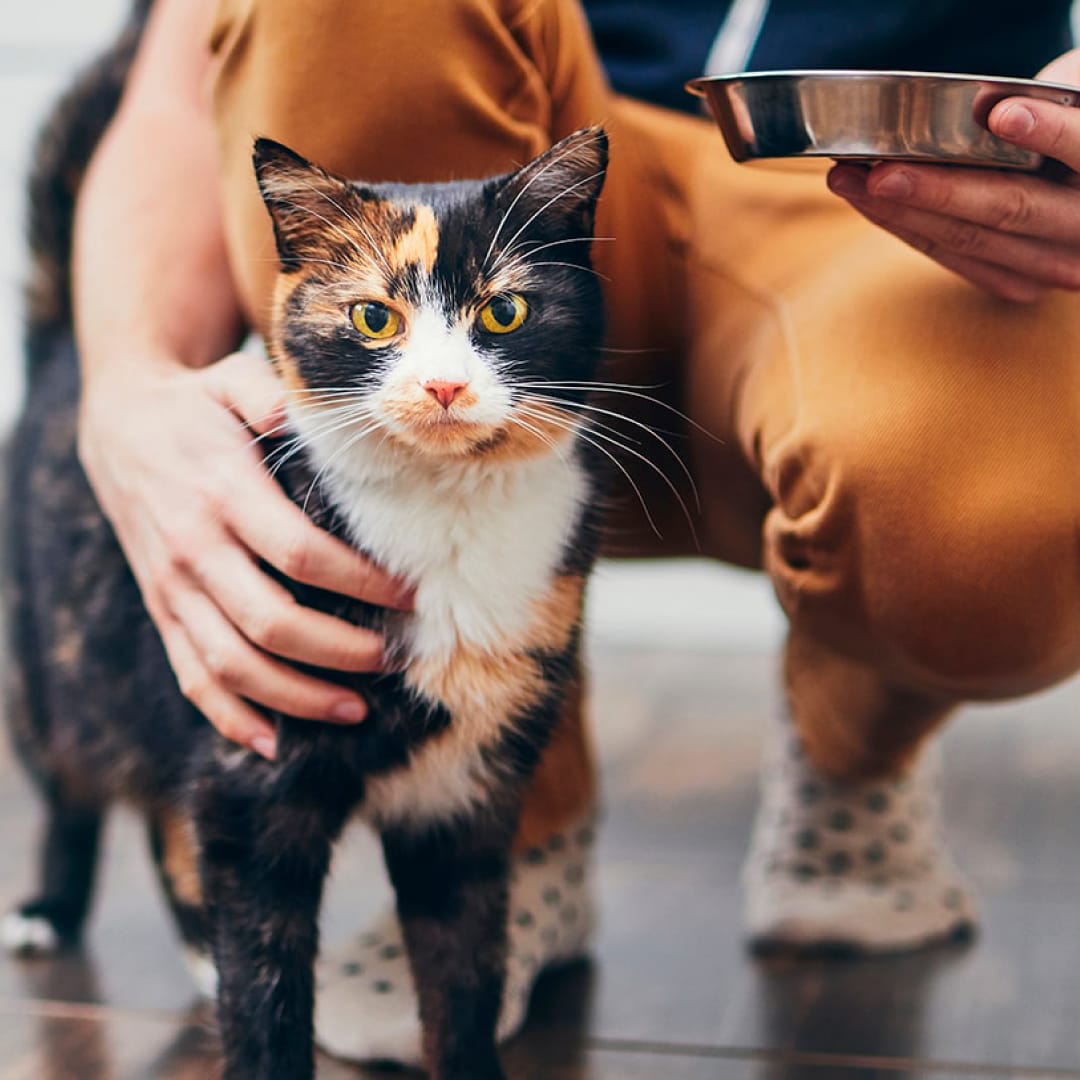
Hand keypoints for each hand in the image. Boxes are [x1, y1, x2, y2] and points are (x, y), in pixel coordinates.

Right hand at [78, 351, 411, 759]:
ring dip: (296, 696)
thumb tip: (313, 419)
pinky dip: (228, 716)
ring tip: (354, 709)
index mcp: (223, 492)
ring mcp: (173, 587)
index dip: (360, 584)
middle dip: (340, 651)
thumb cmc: (198, 405)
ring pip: (232, 664)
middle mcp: (195, 548)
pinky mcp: (162, 608)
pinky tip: (272, 742)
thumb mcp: (234, 381)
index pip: (301, 554)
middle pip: (271, 622)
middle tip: (393, 659)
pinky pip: (192, 675)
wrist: (119, 424)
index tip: (409, 597)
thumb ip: (273, 398)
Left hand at [826, 49, 1079, 301]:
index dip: (1048, 134)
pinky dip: (907, 227)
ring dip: (902, 212)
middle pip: (1013, 208)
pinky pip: (955, 257)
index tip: (1003, 113)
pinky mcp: (1017, 283)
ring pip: (973, 240)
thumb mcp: (1077, 99)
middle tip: (881, 173)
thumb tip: (989, 108)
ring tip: (849, 181)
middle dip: (939, 190)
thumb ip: (1054, 101)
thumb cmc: (1074, 125)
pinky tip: (867, 202)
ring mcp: (1055, 266)